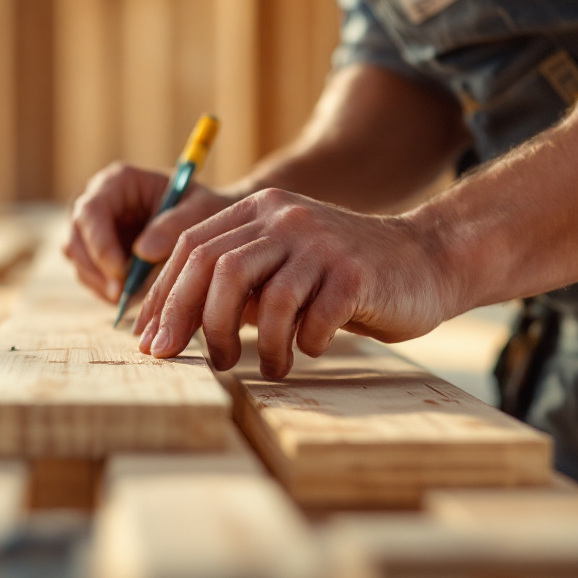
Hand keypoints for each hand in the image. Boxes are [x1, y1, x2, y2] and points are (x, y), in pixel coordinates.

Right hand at [63, 162, 237, 302]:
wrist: (206, 223)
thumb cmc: (204, 209)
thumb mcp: (201, 210)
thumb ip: (176, 225)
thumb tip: (143, 251)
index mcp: (118, 181)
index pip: (91, 211)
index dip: (99, 244)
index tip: (121, 273)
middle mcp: (97, 201)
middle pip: (75, 237)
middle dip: (95, 269)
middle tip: (121, 295)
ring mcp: (92, 228)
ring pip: (77, 259)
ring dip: (99, 283)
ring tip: (131, 298)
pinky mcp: (95, 252)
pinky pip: (88, 275)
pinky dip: (104, 290)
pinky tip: (130, 297)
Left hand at [133, 188, 462, 378]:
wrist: (425, 261)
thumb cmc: (340, 276)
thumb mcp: (280, 265)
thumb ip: (235, 281)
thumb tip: (167, 324)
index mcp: (259, 210)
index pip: (191, 249)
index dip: (164, 298)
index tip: (151, 342)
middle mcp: (285, 217)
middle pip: (217, 269)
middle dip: (196, 322)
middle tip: (201, 360)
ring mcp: (321, 242)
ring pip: (264, 298)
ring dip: (256, 345)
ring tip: (267, 367)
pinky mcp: (356, 273)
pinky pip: (312, 318)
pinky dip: (302, 344)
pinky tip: (307, 352)